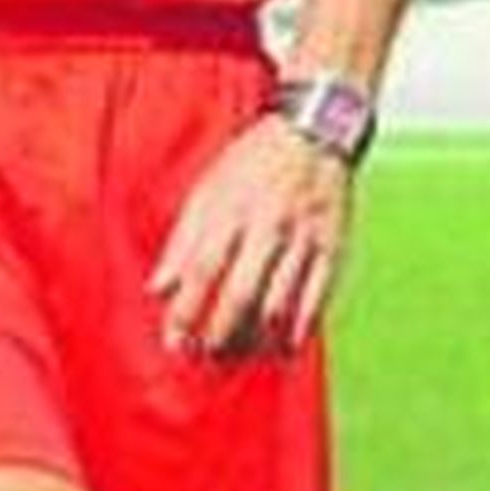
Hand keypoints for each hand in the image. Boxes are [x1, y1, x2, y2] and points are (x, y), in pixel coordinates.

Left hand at [147, 114, 353, 359]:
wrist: (315, 132)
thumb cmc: (252, 163)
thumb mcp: (207, 190)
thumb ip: (182, 241)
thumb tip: (158, 288)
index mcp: (230, 210)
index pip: (202, 271)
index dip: (186, 312)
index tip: (175, 342)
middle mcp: (267, 226)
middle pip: (240, 295)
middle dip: (219, 335)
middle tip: (205, 358)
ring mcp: (303, 239)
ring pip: (278, 304)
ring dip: (255, 340)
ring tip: (238, 357)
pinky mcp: (331, 247)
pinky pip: (316, 298)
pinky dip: (300, 329)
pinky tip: (285, 349)